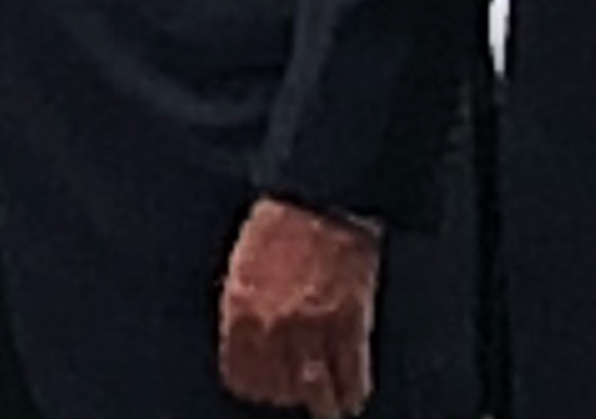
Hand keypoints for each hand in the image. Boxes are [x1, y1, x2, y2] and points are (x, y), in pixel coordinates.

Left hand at [216, 198, 378, 416]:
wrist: (323, 198)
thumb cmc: (281, 223)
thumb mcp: (243, 263)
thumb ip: (243, 309)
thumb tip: (246, 343)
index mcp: (242, 310)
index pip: (241, 376)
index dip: (256, 385)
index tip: (265, 386)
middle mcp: (274, 326)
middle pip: (279, 389)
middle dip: (289, 393)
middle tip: (298, 391)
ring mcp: (313, 328)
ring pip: (317, 392)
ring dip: (323, 403)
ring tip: (329, 406)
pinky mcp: (349, 323)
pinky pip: (352, 375)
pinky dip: (354, 391)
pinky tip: (353, 396)